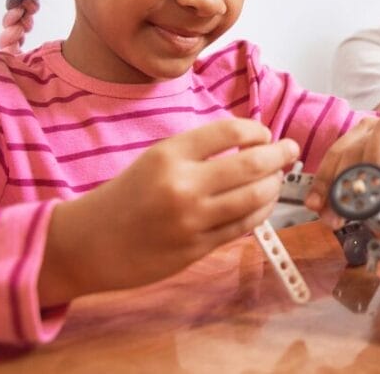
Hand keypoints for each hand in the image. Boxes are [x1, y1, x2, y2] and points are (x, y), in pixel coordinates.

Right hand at [39, 118, 299, 306]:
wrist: (88, 242)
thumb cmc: (124, 197)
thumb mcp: (154, 160)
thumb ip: (197, 152)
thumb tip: (249, 143)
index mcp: (169, 154)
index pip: (230, 131)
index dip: (257, 130)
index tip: (265, 134)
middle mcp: (183, 185)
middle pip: (252, 163)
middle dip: (280, 155)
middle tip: (291, 150)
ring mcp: (192, 220)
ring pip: (255, 197)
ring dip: (274, 185)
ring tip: (276, 179)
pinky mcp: (197, 248)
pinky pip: (243, 226)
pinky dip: (261, 212)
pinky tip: (263, 204)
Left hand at [304, 114, 379, 219]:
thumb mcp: (377, 196)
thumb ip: (355, 202)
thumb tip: (329, 216)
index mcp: (362, 141)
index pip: (336, 154)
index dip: (325, 179)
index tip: (316, 204)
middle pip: (357, 143)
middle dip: (346, 177)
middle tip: (345, 207)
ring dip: (376, 154)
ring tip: (375, 183)